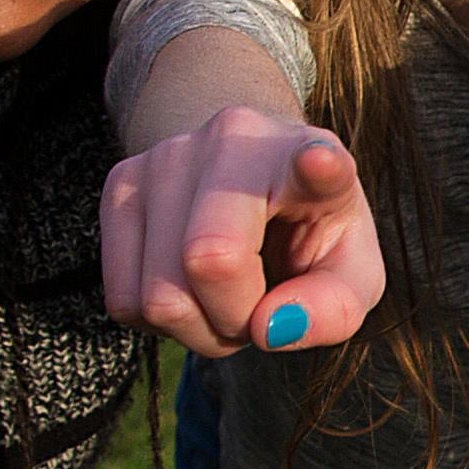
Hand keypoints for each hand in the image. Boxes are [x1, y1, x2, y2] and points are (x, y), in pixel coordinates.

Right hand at [100, 104, 386, 354]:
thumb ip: (332, 309)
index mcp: (306, 156)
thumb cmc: (308, 232)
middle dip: (235, 319)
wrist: (251, 180)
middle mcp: (231, 140)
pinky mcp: (119, 185)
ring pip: (156, 297)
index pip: (313, 161)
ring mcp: (163, 157)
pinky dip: (159, 320)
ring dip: (196, 327)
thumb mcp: (349, 274)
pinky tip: (187, 287)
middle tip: (258, 305)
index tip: (321, 163)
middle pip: (207, 263)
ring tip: (224, 294)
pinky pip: (123, 301)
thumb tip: (266, 327)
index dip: (317, 167)